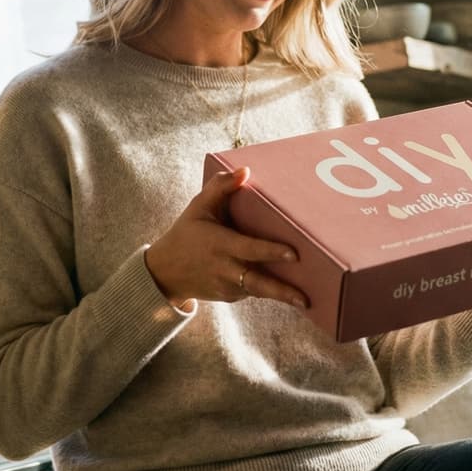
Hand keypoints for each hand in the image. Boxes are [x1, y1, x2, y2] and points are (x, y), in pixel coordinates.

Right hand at [145, 167, 307, 311]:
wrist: (165, 272)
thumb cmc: (186, 233)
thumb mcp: (198, 206)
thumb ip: (220, 187)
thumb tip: (246, 171)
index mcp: (220, 245)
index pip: (250, 250)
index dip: (271, 252)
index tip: (294, 254)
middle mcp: (225, 269)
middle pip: (258, 284)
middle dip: (282, 292)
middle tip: (306, 298)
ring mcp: (227, 287)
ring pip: (259, 291)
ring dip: (281, 294)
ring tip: (307, 299)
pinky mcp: (230, 297)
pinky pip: (253, 292)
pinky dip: (269, 290)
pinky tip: (289, 290)